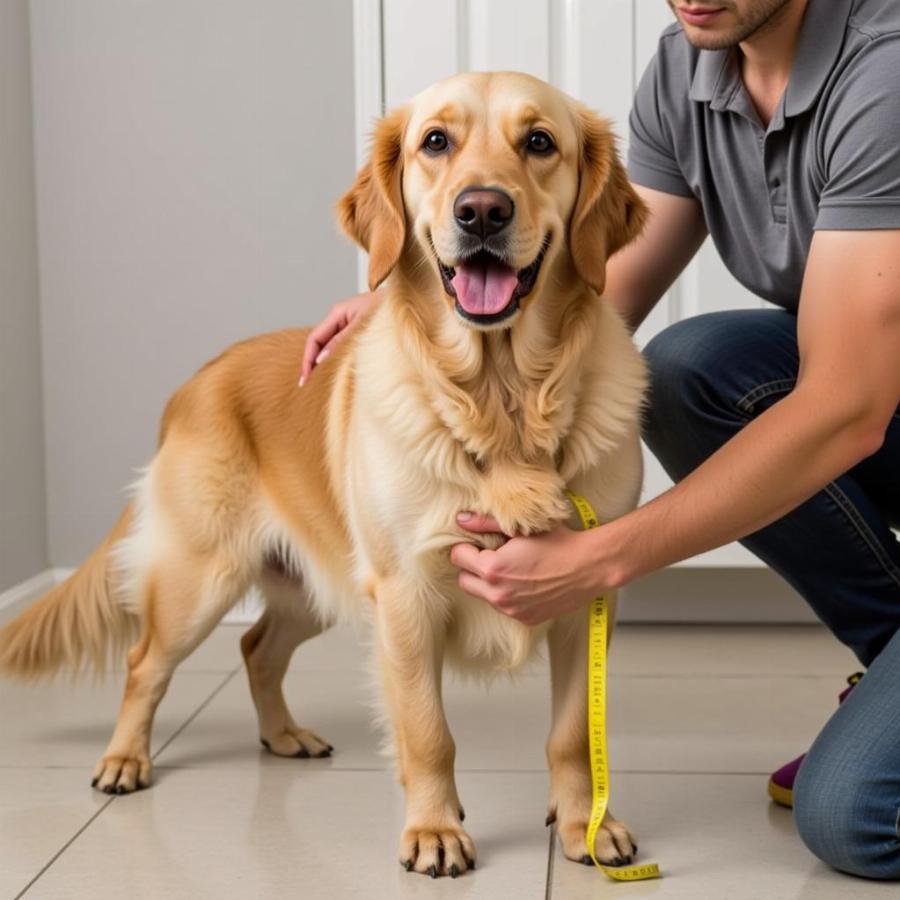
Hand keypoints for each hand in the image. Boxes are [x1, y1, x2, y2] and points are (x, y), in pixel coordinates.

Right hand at [299, 290, 380, 384]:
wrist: (406, 301)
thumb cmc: (387, 307)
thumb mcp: (362, 325)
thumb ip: (341, 341)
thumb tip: (321, 359)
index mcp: (337, 313)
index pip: (314, 338)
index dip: (307, 359)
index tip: (306, 378)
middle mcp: (339, 318)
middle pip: (319, 344)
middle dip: (312, 364)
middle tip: (307, 385)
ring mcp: (348, 325)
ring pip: (329, 346)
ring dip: (323, 363)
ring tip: (318, 382)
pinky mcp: (356, 332)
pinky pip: (340, 347)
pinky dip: (336, 359)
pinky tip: (334, 371)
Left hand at [449, 512, 609, 625]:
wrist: (589, 567)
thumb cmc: (558, 542)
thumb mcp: (521, 527)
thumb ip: (486, 523)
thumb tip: (461, 519)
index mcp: (493, 568)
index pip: (458, 558)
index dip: (466, 547)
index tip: (480, 542)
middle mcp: (498, 594)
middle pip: (463, 580)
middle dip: (472, 567)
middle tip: (491, 554)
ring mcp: (511, 610)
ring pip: (482, 595)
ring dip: (488, 583)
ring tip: (511, 567)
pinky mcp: (524, 619)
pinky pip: (503, 606)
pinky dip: (506, 595)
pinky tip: (525, 581)